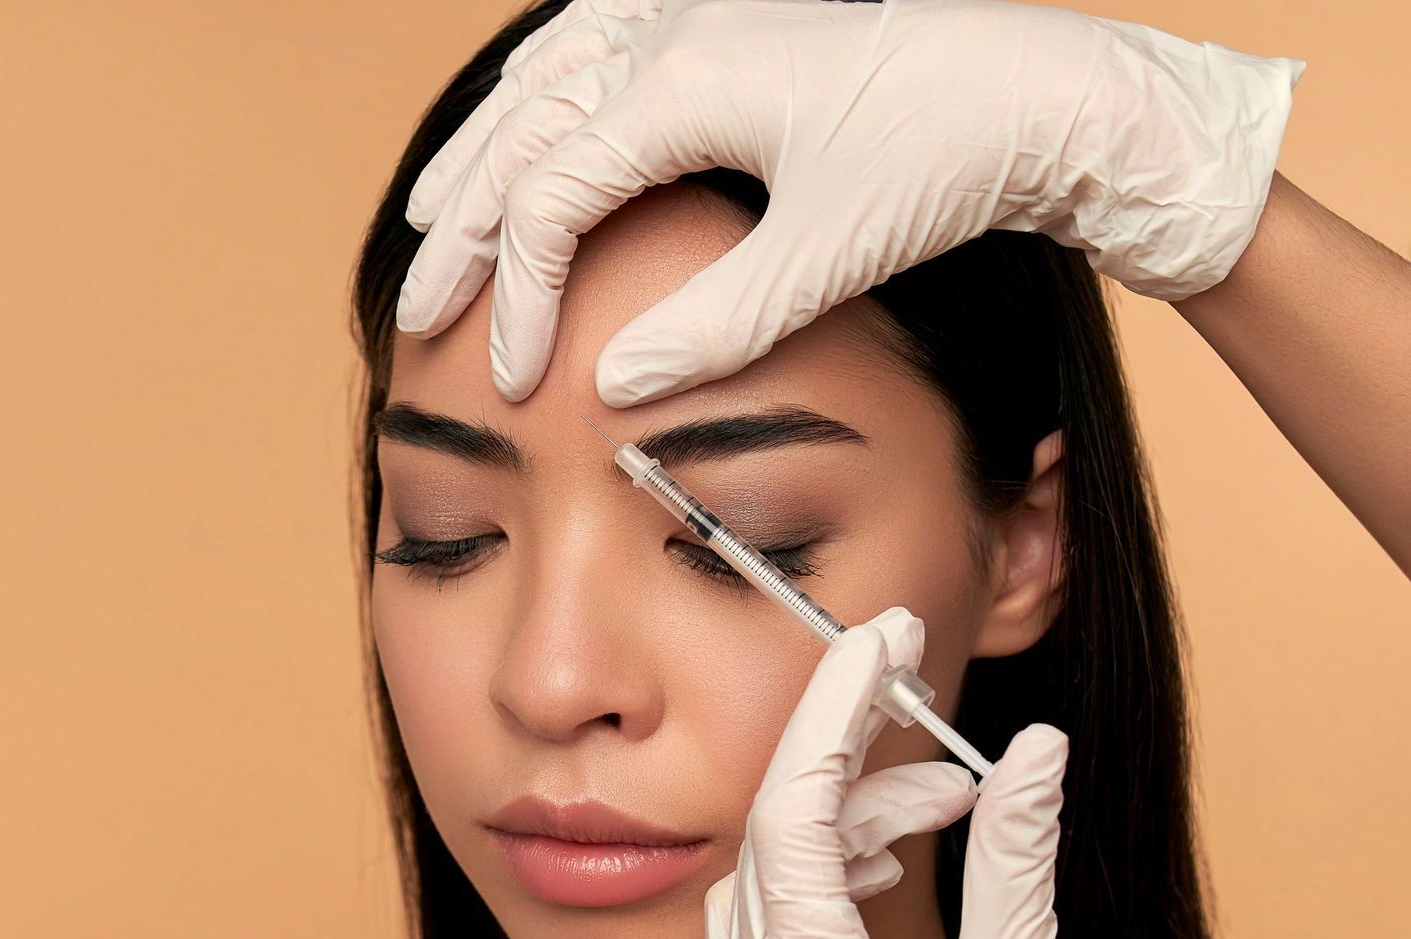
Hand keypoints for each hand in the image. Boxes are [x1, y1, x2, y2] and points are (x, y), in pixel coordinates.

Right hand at [396, 0, 1303, 406]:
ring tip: (431, 216)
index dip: (513, 293)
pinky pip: (594, 46)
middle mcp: (673, 30)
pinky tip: (526, 122)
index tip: (506, 376)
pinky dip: (542, 97)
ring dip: (483, 152)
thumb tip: (611, 380)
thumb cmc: (949, 157)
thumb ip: (716, 321)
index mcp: (686, 80)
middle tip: (416, 307)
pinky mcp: (726, 26)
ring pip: (546, 79)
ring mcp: (696, 15)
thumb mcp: (830, 252)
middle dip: (460, 227)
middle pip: (524, 132)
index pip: (553, 197)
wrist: (1044, 90)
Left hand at [700, 606, 1132, 938]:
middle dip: (849, 750)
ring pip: (773, 863)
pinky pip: (769, 906)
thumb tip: (1035, 749)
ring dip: (852, 811)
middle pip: (778, 831)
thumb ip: (1016, 855)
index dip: (834, 714)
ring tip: (941, 794)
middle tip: (914, 689)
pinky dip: (827, 861)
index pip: (793, 818)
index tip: (880, 641)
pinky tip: (886, 852)